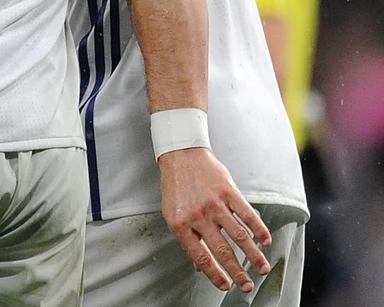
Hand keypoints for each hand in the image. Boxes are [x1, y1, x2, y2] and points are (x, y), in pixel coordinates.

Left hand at [159, 146, 271, 292]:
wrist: (180, 154)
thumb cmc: (176, 186)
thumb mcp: (173, 213)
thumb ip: (188, 238)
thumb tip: (200, 266)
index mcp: (180, 223)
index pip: (200, 256)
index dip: (214, 274)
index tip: (226, 285)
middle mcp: (197, 215)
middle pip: (222, 250)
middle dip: (237, 272)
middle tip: (247, 285)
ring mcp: (214, 203)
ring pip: (239, 236)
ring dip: (254, 255)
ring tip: (262, 268)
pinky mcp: (228, 192)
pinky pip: (247, 214)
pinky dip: (259, 230)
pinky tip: (265, 241)